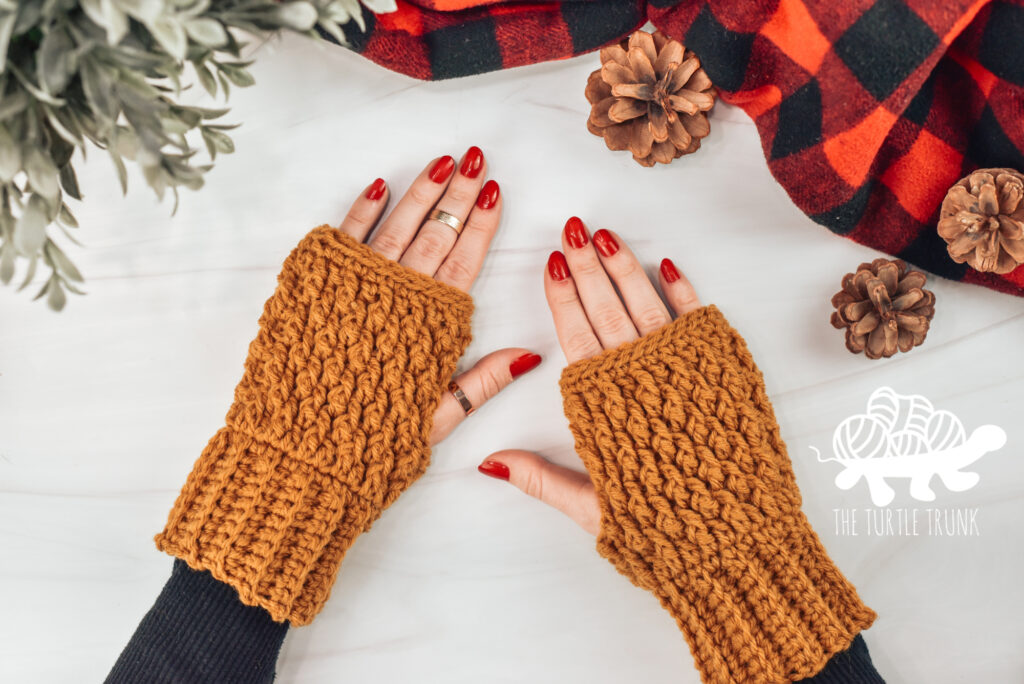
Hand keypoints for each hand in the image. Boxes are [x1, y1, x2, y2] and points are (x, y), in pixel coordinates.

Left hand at [337, 148, 541, 443]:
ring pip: (395, 228)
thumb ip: (483, 382)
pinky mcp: (316, 287)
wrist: (299, 454)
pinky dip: (362, 210)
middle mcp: (395, 298)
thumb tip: (529, 354)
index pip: (464, 264)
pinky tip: (379, 184)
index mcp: (430, 327)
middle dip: (458, 195)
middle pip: (435, 236)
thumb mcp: (438, 419)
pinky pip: (344, 238)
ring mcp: (354, 288)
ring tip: (442, 161)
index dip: (482, 226)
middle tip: (477, 160)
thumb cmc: (371, 442)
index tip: (496, 191)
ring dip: (420, 192)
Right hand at [478, 217, 699, 534]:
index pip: (574, 336)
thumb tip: (489, 462)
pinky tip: (669, 264)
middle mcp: (640, 378)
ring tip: (607, 234)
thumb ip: (540, 479)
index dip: (561, 296)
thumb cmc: (663, 531)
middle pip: (606, 310)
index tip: (551, 260)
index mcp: (603, 407)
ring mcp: (684, 369)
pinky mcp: (724, 371)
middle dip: (587, 265)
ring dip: (626, 267)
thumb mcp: (592, 511)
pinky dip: (684, 291)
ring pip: (647, 305)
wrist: (739, 544)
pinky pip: (699, 320)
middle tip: (573, 228)